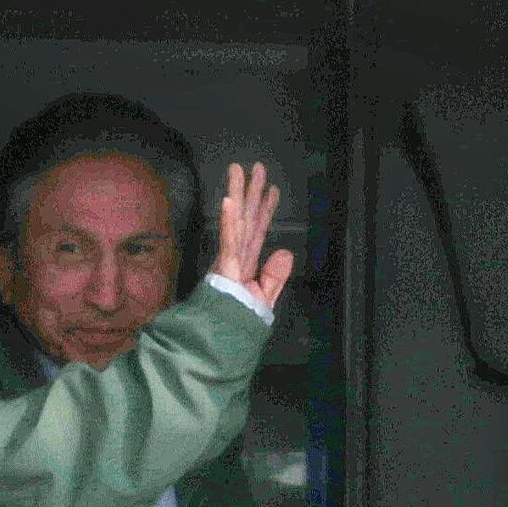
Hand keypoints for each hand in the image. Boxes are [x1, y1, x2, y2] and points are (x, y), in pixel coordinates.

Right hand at [212, 160, 295, 312]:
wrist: (222, 339)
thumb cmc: (238, 322)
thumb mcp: (264, 298)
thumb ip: (275, 276)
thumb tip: (286, 251)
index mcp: (247, 262)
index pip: (258, 230)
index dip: (265, 209)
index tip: (273, 189)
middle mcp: (237, 255)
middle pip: (247, 218)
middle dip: (251, 192)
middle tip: (257, 166)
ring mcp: (228, 260)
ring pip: (235, 221)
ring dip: (238, 194)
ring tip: (239, 170)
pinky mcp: (223, 268)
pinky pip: (228, 242)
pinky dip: (229, 221)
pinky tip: (229, 201)